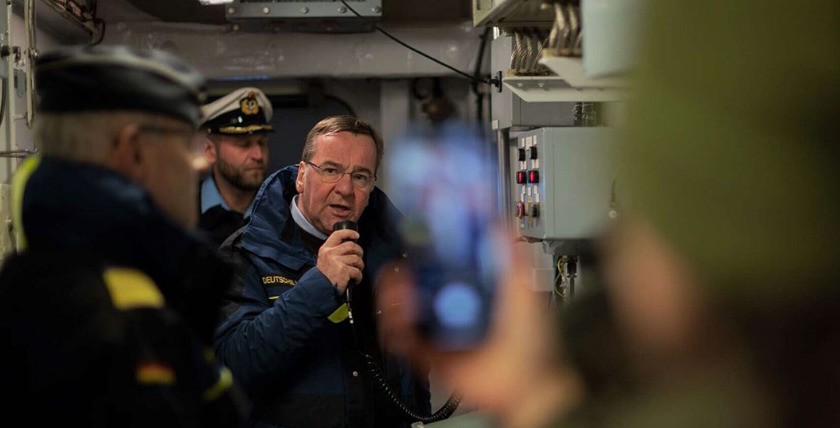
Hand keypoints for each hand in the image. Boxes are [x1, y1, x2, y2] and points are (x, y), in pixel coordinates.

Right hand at [317, 228, 363, 292]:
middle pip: (351, 245)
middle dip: (359, 251)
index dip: (349, 233)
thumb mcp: (325, 259)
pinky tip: (356, 279)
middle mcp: (330, 253)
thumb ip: (334, 251)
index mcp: (325, 249)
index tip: (357, 235)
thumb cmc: (325, 275)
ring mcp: (336, 262)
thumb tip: (351, 245)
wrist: (319, 289)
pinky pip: (357, 271)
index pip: (338, 234)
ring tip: (357, 270)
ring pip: (356, 258)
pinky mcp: (343, 271)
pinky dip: (359, 276)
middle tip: (359, 258)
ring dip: (360, 265)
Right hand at [375, 227, 582, 425]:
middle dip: (403, 268)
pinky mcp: (429, 354)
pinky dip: (394, 325)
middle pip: (414, 281)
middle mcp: (452, 306)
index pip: (441, 260)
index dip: (426, 243)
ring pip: (402, 307)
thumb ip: (510, 253)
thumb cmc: (533, 340)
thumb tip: (496, 219)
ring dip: (394, 293)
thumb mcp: (523, 287)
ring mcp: (439, 330)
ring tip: (400, 287)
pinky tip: (401, 314)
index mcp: (472, 287)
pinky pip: (402, 338)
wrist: (527, 384)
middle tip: (403, 260)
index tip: (417, 227)